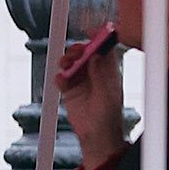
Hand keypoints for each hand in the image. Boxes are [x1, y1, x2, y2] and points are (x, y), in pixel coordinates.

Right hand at [55, 34, 125, 169]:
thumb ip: (100, 75)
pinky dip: (59, 77)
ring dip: (66, 62)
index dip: (98, 39)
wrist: (95, 137)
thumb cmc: (108, 119)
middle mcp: (95, 75)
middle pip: (84, 54)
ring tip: (64, 67)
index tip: (90, 33)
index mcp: (109, 73)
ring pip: (72, 64)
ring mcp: (82, 82)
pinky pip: (62, 78)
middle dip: (77, 50)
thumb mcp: (107, 95)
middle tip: (74, 54)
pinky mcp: (70, 91)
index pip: (104, 50)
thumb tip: (95, 56)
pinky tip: (61, 81)